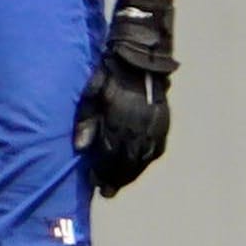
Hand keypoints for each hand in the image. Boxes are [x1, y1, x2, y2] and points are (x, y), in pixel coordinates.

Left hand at [75, 0, 176, 196]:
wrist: (141, 55)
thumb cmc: (109, 72)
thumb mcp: (91, 91)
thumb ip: (86, 120)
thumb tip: (81, 147)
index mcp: (120, 118)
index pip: (111, 154)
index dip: (103, 171)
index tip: (95, 184)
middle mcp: (139, 125)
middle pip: (128, 161)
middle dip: (116, 178)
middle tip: (107, 191)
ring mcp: (154, 124)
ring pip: (143, 158)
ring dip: (131, 173)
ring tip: (120, 183)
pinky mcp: (164, 121)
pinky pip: (156, 148)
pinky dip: (146, 160)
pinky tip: (138, 165)